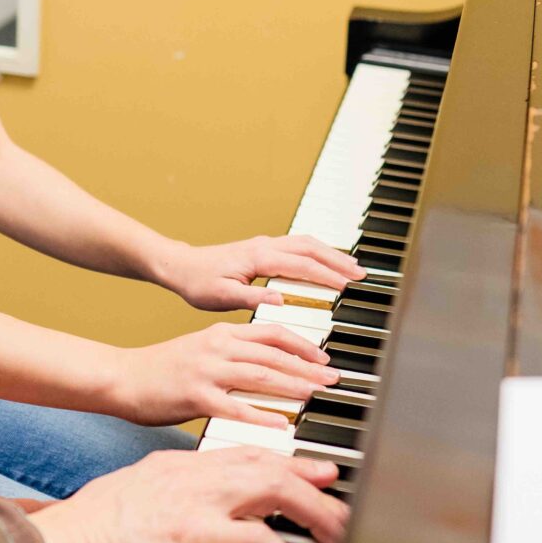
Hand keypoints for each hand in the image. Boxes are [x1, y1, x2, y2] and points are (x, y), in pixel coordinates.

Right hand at [29, 446, 346, 542]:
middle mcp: (191, 476)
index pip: (244, 455)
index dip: (286, 461)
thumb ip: (169, 503)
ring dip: (310, 511)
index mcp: (178, 468)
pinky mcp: (189, 534)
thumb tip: (194, 521)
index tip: (317, 470)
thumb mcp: (135, 502)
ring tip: (336, 533)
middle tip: (341, 496)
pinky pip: (248, 538)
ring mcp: (192, 502)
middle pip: (267, 467)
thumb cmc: (88, 533)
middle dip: (310, 481)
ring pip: (269, 491)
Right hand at [106, 321, 337, 426]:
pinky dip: (261, 415)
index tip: (325, 358)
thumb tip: (267, 365)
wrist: (121, 377)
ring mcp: (206, 371)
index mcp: (221, 334)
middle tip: (334, 380)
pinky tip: (282, 424)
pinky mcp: (195, 397)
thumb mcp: (201, 350)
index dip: (303, 345)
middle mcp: (217, 347)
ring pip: (260, 375)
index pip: (273, 333)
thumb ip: (234, 353)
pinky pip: (235, 406)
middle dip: (308, 367)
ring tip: (317, 395)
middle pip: (274, 354)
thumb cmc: (161, 370)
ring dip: (293, 385)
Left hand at [156, 234, 362, 312]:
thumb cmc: (198, 283)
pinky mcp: (263, 249)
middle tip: (360, 275)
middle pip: (311, 247)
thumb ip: (252, 297)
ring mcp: (265, 245)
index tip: (347, 286)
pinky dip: (317, 252)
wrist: (181, 267)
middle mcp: (265, 246)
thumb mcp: (221, 296)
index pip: (301, 265)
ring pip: (306, 243)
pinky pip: (297, 246)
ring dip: (330, 254)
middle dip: (338, 260)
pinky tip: (326, 263)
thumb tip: (280, 299)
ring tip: (352, 268)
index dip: (326, 275)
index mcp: (259, 258)